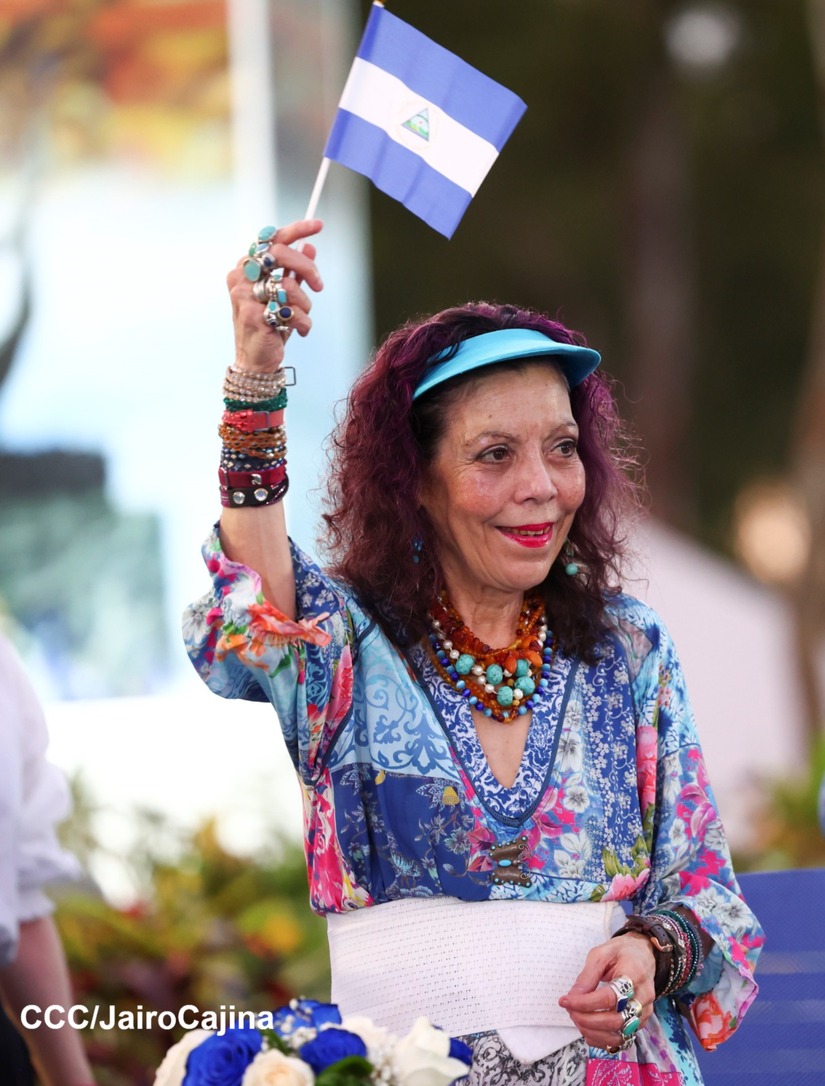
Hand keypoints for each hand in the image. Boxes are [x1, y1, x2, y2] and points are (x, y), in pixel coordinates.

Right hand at [227, 218, 323, 373]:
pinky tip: (300, 331)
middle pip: (280, 253)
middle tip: (318, 286)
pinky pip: (291, 311)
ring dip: (305, 304)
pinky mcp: (254, 316)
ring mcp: (245, 296)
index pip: (271, 239)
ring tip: (302, 317)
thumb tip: (310, 247)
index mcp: (246, 267)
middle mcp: (240, 277)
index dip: (296, 228)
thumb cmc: (269, 325)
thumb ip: (294, 271)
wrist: (256, 360)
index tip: (318, 226)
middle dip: (307, 268)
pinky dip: (303, 322)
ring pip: (288, 285)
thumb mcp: (284, 295)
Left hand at [558, 933, 655, 1050]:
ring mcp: (645, 1012)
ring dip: (593, 1032)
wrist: (643, 955)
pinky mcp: (641, 1023)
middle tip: (570, 1010)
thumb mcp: (601, 954)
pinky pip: (622, 1039)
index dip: (585, 1003)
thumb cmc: (621, 953)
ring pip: (620, 1034)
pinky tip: (588, 1028)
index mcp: (634, 974)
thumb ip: (587, 976)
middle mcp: (643, 997)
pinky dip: (602, 1039)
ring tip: (577, 1018)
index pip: (610, 997)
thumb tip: (573, 997)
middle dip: (587, 1019)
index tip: (567, 1001)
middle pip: (615, 1020)